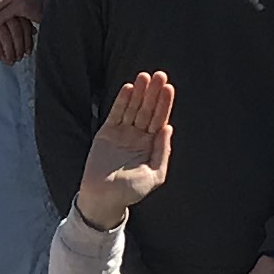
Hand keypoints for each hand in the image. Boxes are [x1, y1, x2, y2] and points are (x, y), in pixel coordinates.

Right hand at [74, 71, 172, 231]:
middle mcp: (137, 136)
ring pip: (132, 108)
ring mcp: (122, 133)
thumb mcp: (154, 175)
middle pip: (147, 110)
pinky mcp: (106, 133)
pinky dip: (122, 101)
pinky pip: (115, 114)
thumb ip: (162, 152)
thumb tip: (169, 128)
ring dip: (139, 92)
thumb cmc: (131, 191)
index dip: (164, 104)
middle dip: (153, 93)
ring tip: (144, 76)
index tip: (168, 88)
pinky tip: (128, 88)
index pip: (159, 119)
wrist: (104, 198)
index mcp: (151, 145)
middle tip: (159, 75)